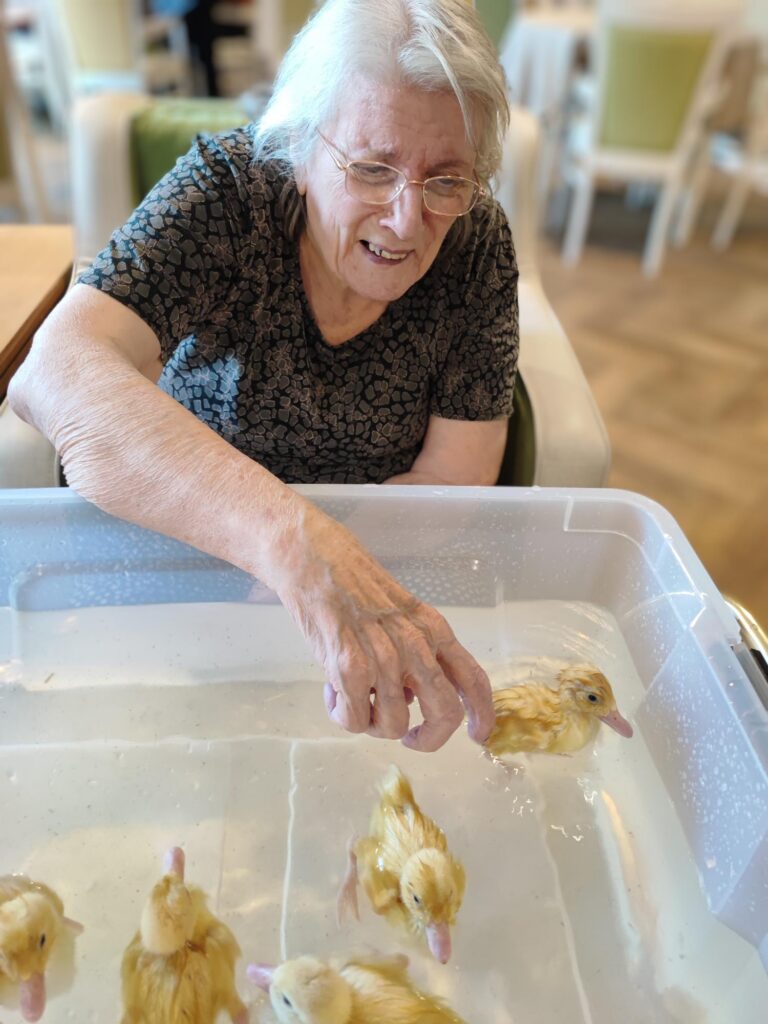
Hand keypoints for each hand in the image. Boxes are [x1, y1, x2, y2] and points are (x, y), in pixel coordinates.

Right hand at [269, 502, 493, 751]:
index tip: (479, 736)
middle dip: (429, 739)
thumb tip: (411, 697)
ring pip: (393, 727)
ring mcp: (384, 661)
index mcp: (434, 630)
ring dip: (372, 723)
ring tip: (353, 695)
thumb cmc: (355, 586)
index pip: (473, 679)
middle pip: (445, 715)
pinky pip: (354, 722)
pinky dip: (342, 715)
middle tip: (409, 737)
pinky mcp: (349, 671)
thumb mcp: (402, 614)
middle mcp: (416, 647)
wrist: (315, 562)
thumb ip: (417, 653)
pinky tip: (331, 690)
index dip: (482, 715)